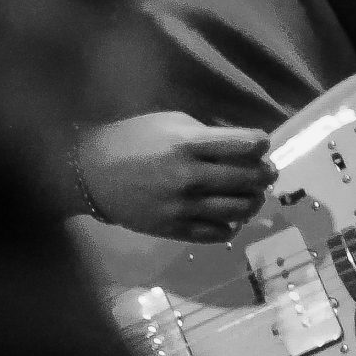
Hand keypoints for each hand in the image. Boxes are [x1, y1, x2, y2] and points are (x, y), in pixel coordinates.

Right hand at [78, 112, 274, 241]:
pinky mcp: (175, 229)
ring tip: (251, 195)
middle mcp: (190, 176)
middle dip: (266, 173)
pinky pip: (220, 233)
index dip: (262, 143)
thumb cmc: (129, 140)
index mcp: (188, 144)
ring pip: (241, 209)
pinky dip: (231, 225)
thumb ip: (204, 133)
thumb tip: (239, 147)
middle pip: (251, 178)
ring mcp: (183, 207)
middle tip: (266, 172)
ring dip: (254, 200)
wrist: (89, 174)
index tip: (261, 144)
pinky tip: (228, 216)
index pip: (247, 144)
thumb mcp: (166, 123)